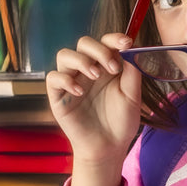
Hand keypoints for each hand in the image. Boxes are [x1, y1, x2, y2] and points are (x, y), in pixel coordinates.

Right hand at [46, 33, 143, 185]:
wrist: (109, 147)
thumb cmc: (122, 122)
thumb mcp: (133, 96)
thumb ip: (132, 72)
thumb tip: (131, 49)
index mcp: (106, 66)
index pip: (105, 42)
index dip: (113, 38)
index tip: (126, 42)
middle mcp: (87, 70)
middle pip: (84, 43)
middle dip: (98, 49)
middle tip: (112, 67)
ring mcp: (72, 81)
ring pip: (64, 55)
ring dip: (81, 60)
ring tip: (95, 75)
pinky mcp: (59, 96)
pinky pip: (53, 78)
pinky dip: (65, 80)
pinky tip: (80, 92)